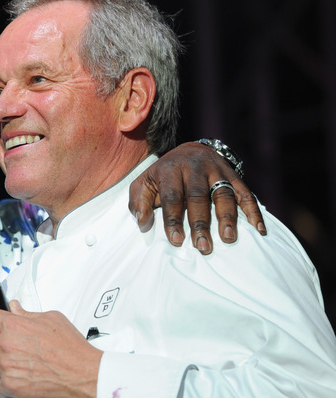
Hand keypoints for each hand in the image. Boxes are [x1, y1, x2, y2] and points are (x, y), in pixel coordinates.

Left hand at [0, 300, 101, 397]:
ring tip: (8, 368)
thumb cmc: (71, 348)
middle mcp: (6, 344)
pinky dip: (3, 388)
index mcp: (14, 325)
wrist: (82, 374)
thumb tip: (15, 307)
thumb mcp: (51, 319)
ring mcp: (6, 366)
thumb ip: (27, 313)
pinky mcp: (11, 386)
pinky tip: (14, 382)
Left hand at [129, 142, 265, 253]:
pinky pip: (246, 193)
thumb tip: (143, 224)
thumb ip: (139, 203)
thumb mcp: (144, 184)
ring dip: (227, 217)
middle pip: (198, 196)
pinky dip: (253, 211)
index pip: (172, 196)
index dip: (174, 219)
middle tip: (202, 245)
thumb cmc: (163, 176)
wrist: (189, 151)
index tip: (177, 241)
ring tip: (227, 238)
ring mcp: (217, 170)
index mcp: (170, 169)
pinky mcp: (234, 175)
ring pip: (223, 193)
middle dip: (201, 222)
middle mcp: (195, 167)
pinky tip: (258, 230)